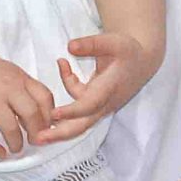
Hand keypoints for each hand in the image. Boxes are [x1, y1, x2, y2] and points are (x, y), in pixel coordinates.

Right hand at [0, 50, 54, 157]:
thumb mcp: (9, 71)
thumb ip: (25, 88)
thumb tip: (39, 111)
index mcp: (19, 79)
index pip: (44, 98)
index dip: (49, 115)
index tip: (47, 126)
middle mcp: (8, 90)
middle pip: (32, 115)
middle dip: (36, 133)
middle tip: (34, 141)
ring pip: (12, 130)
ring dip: (17, 144)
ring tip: (16, 147)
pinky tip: (0, 152)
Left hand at [33, 31, 152, 145]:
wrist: (143, 60)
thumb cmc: (128, 51)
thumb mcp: (112, 42)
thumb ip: (91, 44)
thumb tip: (70, 47)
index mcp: (109, 89)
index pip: (89, 105)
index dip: (72, 111)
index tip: (53, 114)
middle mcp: (104, 102)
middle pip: (82, 124)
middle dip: (60, 133)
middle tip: (39, 138)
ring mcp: (100, 105)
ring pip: (78, 119)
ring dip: (58, 120)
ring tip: (37, 123)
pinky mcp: (96, 103)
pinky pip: (78, 102)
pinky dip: (68, 85)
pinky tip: (63, 64)